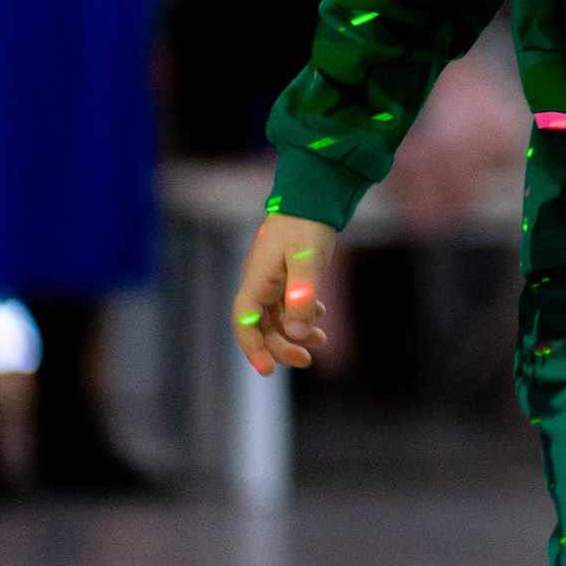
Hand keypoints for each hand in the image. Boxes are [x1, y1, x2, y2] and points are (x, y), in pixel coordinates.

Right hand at [231, 213, 336, 375]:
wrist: (312, 195)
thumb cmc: (307, 224)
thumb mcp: (307, 259)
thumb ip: (302, 294)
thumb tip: (296, 332)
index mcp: (256, 281)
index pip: (245, 324)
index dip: (254, 349)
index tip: (268, 370)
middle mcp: (259, 283)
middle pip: (262, 325)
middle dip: (281, 346)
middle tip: (306, 360)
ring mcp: (271, 278)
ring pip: (277, 316)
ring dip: (295, 332)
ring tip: (320, 342)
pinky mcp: (286, 273)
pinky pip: (288, 302)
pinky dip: (303, 313)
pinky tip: (319, 316)